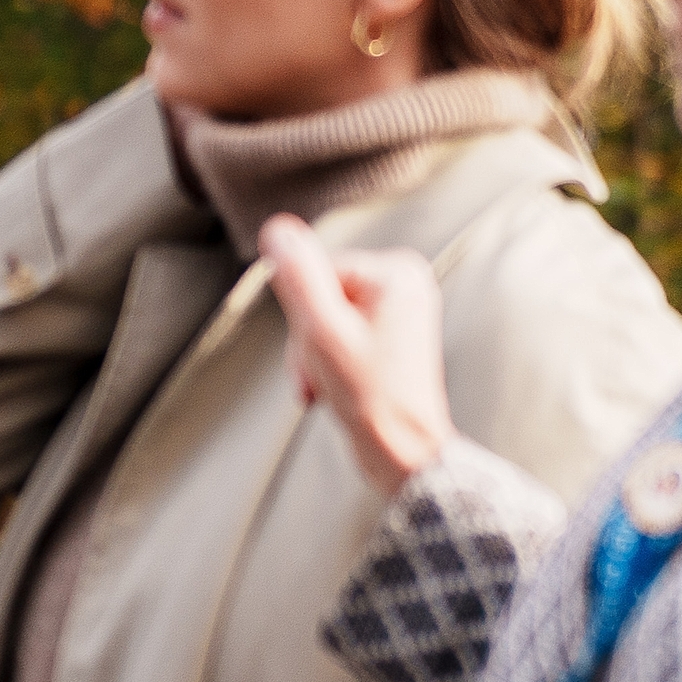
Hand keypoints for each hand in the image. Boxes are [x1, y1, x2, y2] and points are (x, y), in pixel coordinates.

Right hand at [261, 214, 453, 494]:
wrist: (403, 451)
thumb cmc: (370, 395)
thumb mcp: (323, 332)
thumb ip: (299, 277)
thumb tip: (277, 230)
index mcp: (396, 271)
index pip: (315, 275)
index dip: (303, 318)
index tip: (318, 352)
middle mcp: (405, 282)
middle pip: (320, 298)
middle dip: (308, 342)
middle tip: (322, 376)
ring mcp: (400, 310)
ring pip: (324, 322)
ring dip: (314, 358)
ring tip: (329, 387)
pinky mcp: (392, 337)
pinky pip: (339, 339)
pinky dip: (328, 365)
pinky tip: (334, 391)